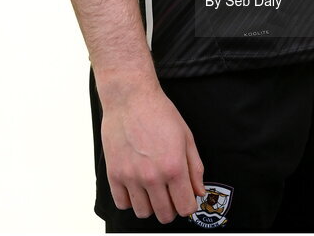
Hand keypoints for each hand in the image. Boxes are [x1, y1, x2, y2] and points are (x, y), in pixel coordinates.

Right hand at [100, 80, 205, 223]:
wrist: (130, 97)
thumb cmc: (159, 112)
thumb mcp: (186, 136)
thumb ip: (195, 168)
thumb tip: (199, 192)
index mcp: (174, 167)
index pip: (185, 208)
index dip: (188, 205)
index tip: (185, 198)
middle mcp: (153, 176)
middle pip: (164, 215)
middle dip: (171, 208)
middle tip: (169, 193)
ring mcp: (131, 177)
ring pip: (143, 212)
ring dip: (150, 205)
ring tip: (151, 188)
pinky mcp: (114, 174)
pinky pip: (122, 203)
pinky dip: (130, 199)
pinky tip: (135, 185)